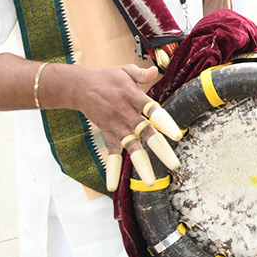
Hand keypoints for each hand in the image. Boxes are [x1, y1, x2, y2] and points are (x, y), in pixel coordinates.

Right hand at [65, 63, 182, 190]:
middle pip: (146, 134)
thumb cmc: (107, 78)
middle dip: (161, 150)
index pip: (153, 112)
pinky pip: (111, 154)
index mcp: (134, 97)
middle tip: (174, 165)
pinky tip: (112, 186)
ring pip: (131, 148)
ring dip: (141, 165)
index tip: (177, 136)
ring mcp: (116, 127)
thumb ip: (141, 73)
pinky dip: (112, 169)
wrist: (79, 87)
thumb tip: (154, 71)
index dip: (165, 123)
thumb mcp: (124, 70)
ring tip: (150, 182)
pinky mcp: (108, 134)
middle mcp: (126, 114)